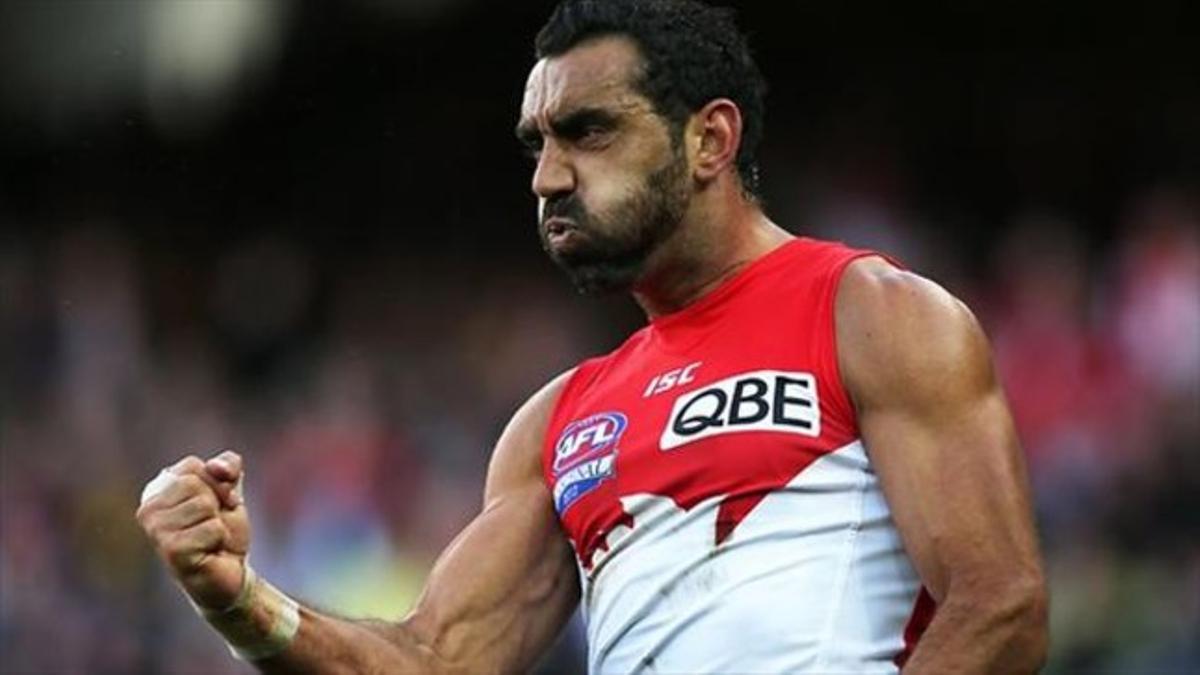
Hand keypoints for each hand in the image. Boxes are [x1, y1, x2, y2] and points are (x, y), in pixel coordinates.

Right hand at [136, 450, 250, 610]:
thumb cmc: (222, 529)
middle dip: (217, 502)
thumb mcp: (229, 489)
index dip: (216, 483)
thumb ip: (226, 465)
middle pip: (195, 484)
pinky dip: (220, 539)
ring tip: (210, 539)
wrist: (230, 571)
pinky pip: (212, 528)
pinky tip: (209, 552)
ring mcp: (156, 532)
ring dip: (218, 522)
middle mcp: (148, 510)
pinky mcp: (171, 551)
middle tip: (213, 523)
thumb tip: (216, 467)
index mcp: (156, 490)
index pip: (191, 466)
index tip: (215, 503)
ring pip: (204, 505)